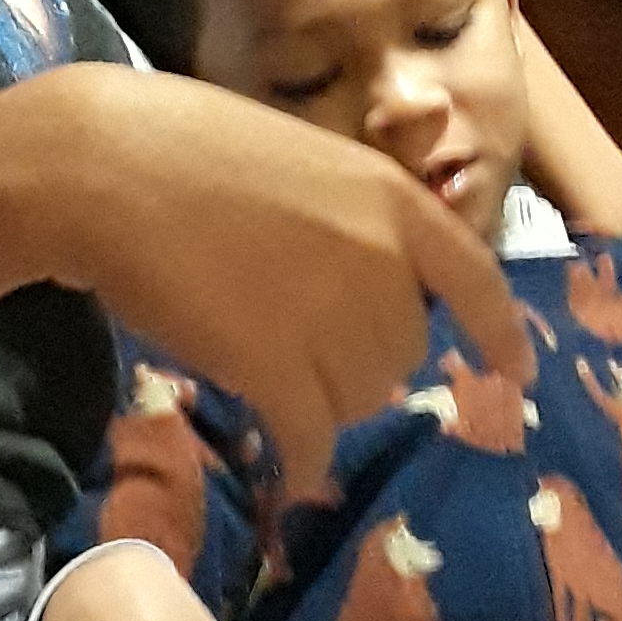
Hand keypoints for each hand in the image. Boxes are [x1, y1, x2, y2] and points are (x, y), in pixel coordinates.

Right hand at [0, 66, 530, 492]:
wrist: (104, 167)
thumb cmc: (185, 146)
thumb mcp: (304, 162)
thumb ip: (349, 221)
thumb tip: (362, 287)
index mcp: (393, 199)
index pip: (475, 279)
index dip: (501, 333)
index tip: (516, 372)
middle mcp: (382, 260)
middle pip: (405, 350)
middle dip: (363, 359)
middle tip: (299, 344)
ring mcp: (332, 315)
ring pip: (361, 397)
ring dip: (326, 402)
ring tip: (272, 377)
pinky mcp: (276, 367)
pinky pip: (314, 436)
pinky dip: (306, 461)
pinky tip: (293, 474)